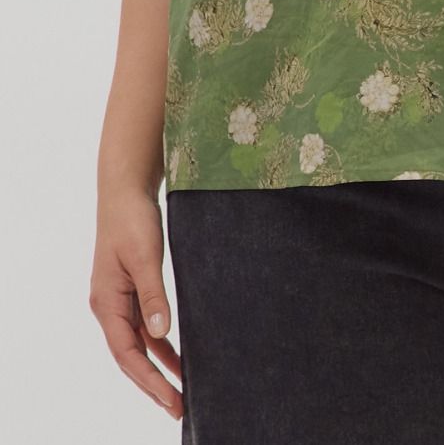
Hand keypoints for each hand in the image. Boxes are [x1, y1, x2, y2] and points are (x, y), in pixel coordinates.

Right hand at [89, 185, 183, 420]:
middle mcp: (109, 307)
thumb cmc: (132, 219)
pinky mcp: (132, 290)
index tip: (171, 399)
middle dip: (153, 384)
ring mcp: (120, 300)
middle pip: (131, 356)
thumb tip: (161, 334)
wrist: (126, 190)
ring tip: (182, 390)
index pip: (127, 354)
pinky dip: (160, 344)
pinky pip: (145, 327)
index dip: (149, 380)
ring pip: (139, 344)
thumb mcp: (144, 256)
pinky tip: (177, 356)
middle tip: (179, 408)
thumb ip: (152, 295)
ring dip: (159, 367)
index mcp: (106, 303)